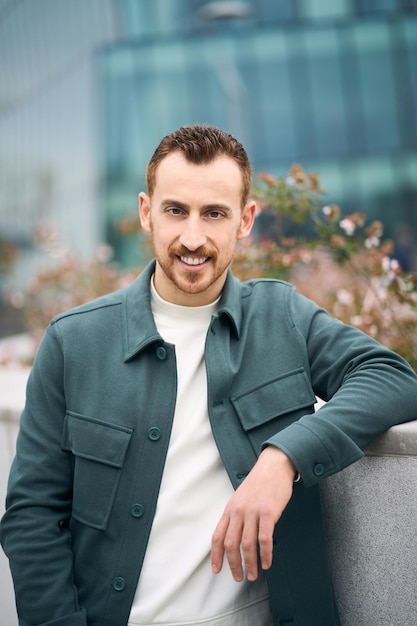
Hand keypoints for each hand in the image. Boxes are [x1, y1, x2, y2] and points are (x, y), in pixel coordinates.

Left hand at [211, 446, 295, 581]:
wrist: (274, 466)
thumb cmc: (259, 482)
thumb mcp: (241, 498)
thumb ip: (237, 516)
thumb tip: (235, 538)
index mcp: (230, 508)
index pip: (218, 536)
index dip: (216, 555)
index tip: (217, 570)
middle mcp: (238, 511)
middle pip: (231, 544)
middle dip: (234, 564)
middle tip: (239, 577)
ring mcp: (253, 512)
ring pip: (248, 545)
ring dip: (250, 563)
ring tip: (253, 575)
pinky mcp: (268, 512)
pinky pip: (265, 539)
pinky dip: (265, 554)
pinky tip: (267, 563)